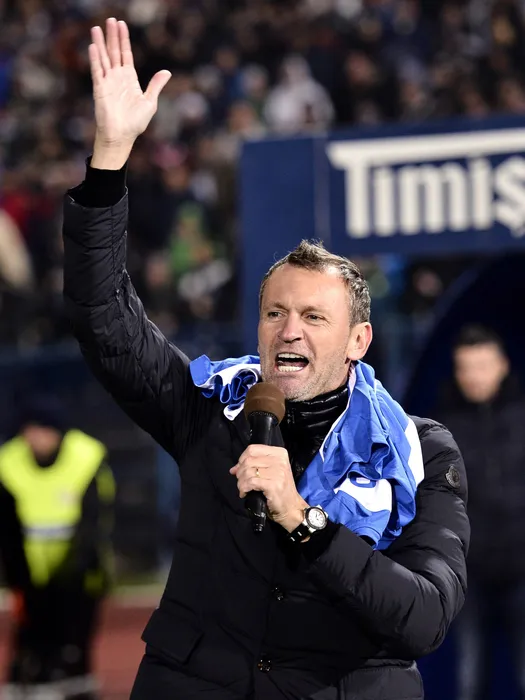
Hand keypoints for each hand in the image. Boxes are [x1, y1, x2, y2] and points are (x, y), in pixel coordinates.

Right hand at [89, 18, 170, 164]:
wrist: (123, 136)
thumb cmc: (135, 122)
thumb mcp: (150, 102)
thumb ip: (156, 85)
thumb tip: (166, 72)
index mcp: (130, 79)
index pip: (126, 54)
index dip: (124, 39)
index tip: (121, 24)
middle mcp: (117, 77)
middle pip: (114, 52)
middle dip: (112, 36)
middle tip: (110, 19)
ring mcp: (107, 82)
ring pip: (103, 58)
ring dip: (100, 43)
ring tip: (96, 28)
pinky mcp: (100, 89)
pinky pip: (97, 71)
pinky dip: (95, 59)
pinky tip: (94, 47)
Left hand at [229, 445, 307, 531]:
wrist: (291, 507)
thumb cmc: (279, 489)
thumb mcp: (270, 472)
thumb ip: (253, 466)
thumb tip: (234, 469)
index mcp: (279, 453)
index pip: (253, 449)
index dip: (242, 459)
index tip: (240, 469)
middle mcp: (280, 460)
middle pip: (249, 460)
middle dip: (240, 472)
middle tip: (241, 481)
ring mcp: (278, 472)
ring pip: (248, 471)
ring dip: (241, 482)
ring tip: (243, 488)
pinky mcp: (273, 485)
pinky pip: (250, 482)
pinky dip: (244, 488)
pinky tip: (245, 493)